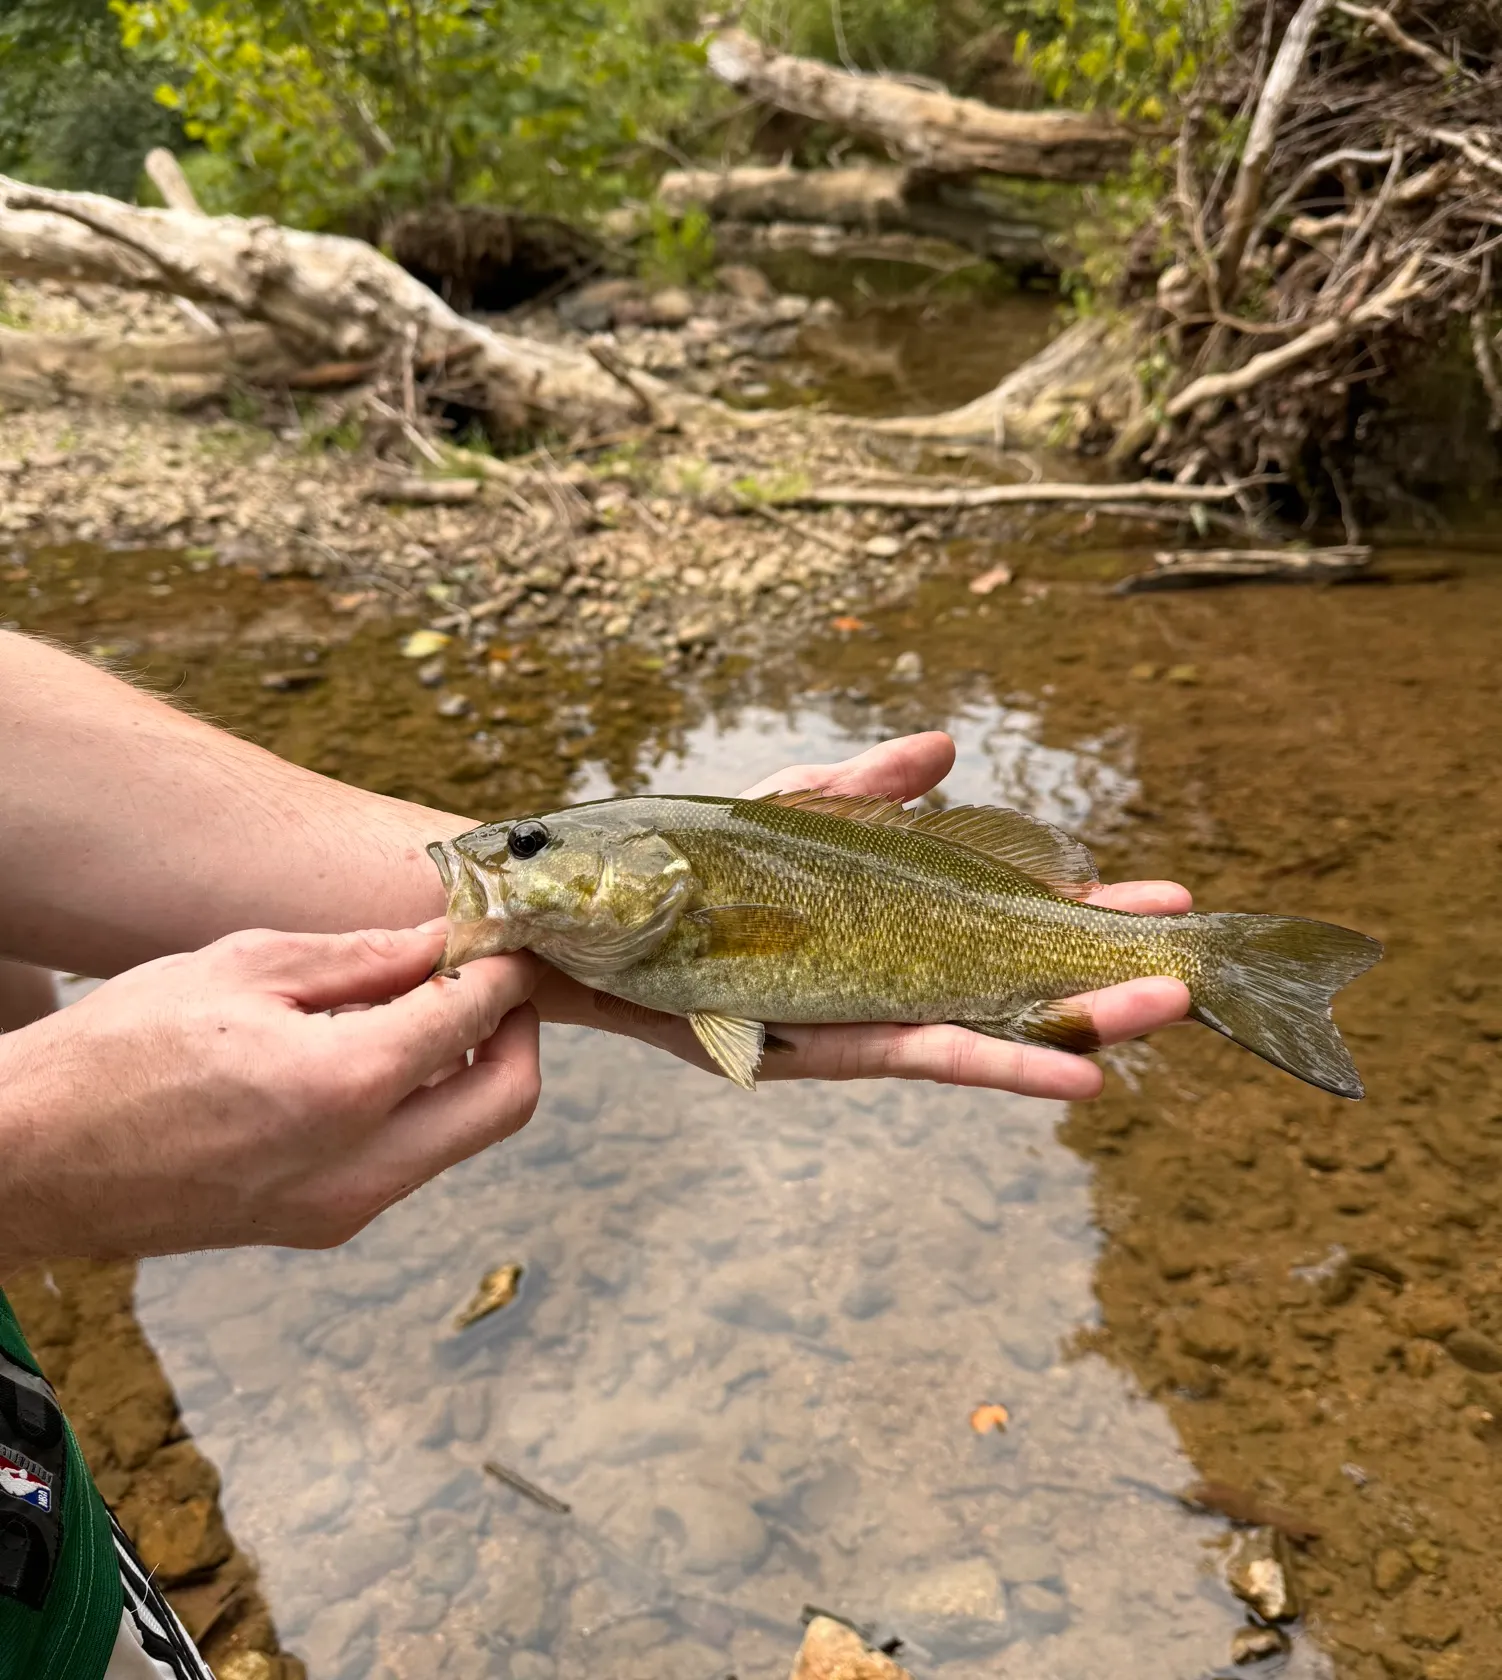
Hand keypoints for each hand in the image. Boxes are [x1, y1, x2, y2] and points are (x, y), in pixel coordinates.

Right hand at [0, 928, 539, 1269]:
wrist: (31, 1159)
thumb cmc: (117, 1052)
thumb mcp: (243, 968)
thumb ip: (363, 957)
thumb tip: (444, 938)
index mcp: (342, 1087)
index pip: (475, 1017)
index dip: (504, 969)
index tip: (506, 938)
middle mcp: (360, 1166)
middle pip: (509, 1100)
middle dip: (518, 1031)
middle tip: (490, 979)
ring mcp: (344, 1210)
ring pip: (466, 1136)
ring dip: (474, 1069)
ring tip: (431, 1007)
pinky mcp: (322, 1226)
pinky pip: (412, 1161)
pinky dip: (426, 1106)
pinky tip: (383, 1057)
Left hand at [534, 731, 1191, 1098]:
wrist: (581, 911)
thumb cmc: (686, 863)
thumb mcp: (785, 813)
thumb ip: (865, 788)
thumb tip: (948, 748)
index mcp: (883, 929)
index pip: (1000, 930)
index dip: (1077, 924)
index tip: (1161, 909)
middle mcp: (879, 983)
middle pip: (1008, 989)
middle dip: (1100, 980)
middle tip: (1195, 975)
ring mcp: (851, 1018)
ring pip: (983, 1027)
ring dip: (1074, 1026)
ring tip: (1161, 1012)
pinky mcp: (809, 1044)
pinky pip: (915, 1053)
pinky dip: (994, 1059)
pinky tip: (1068, 1069)